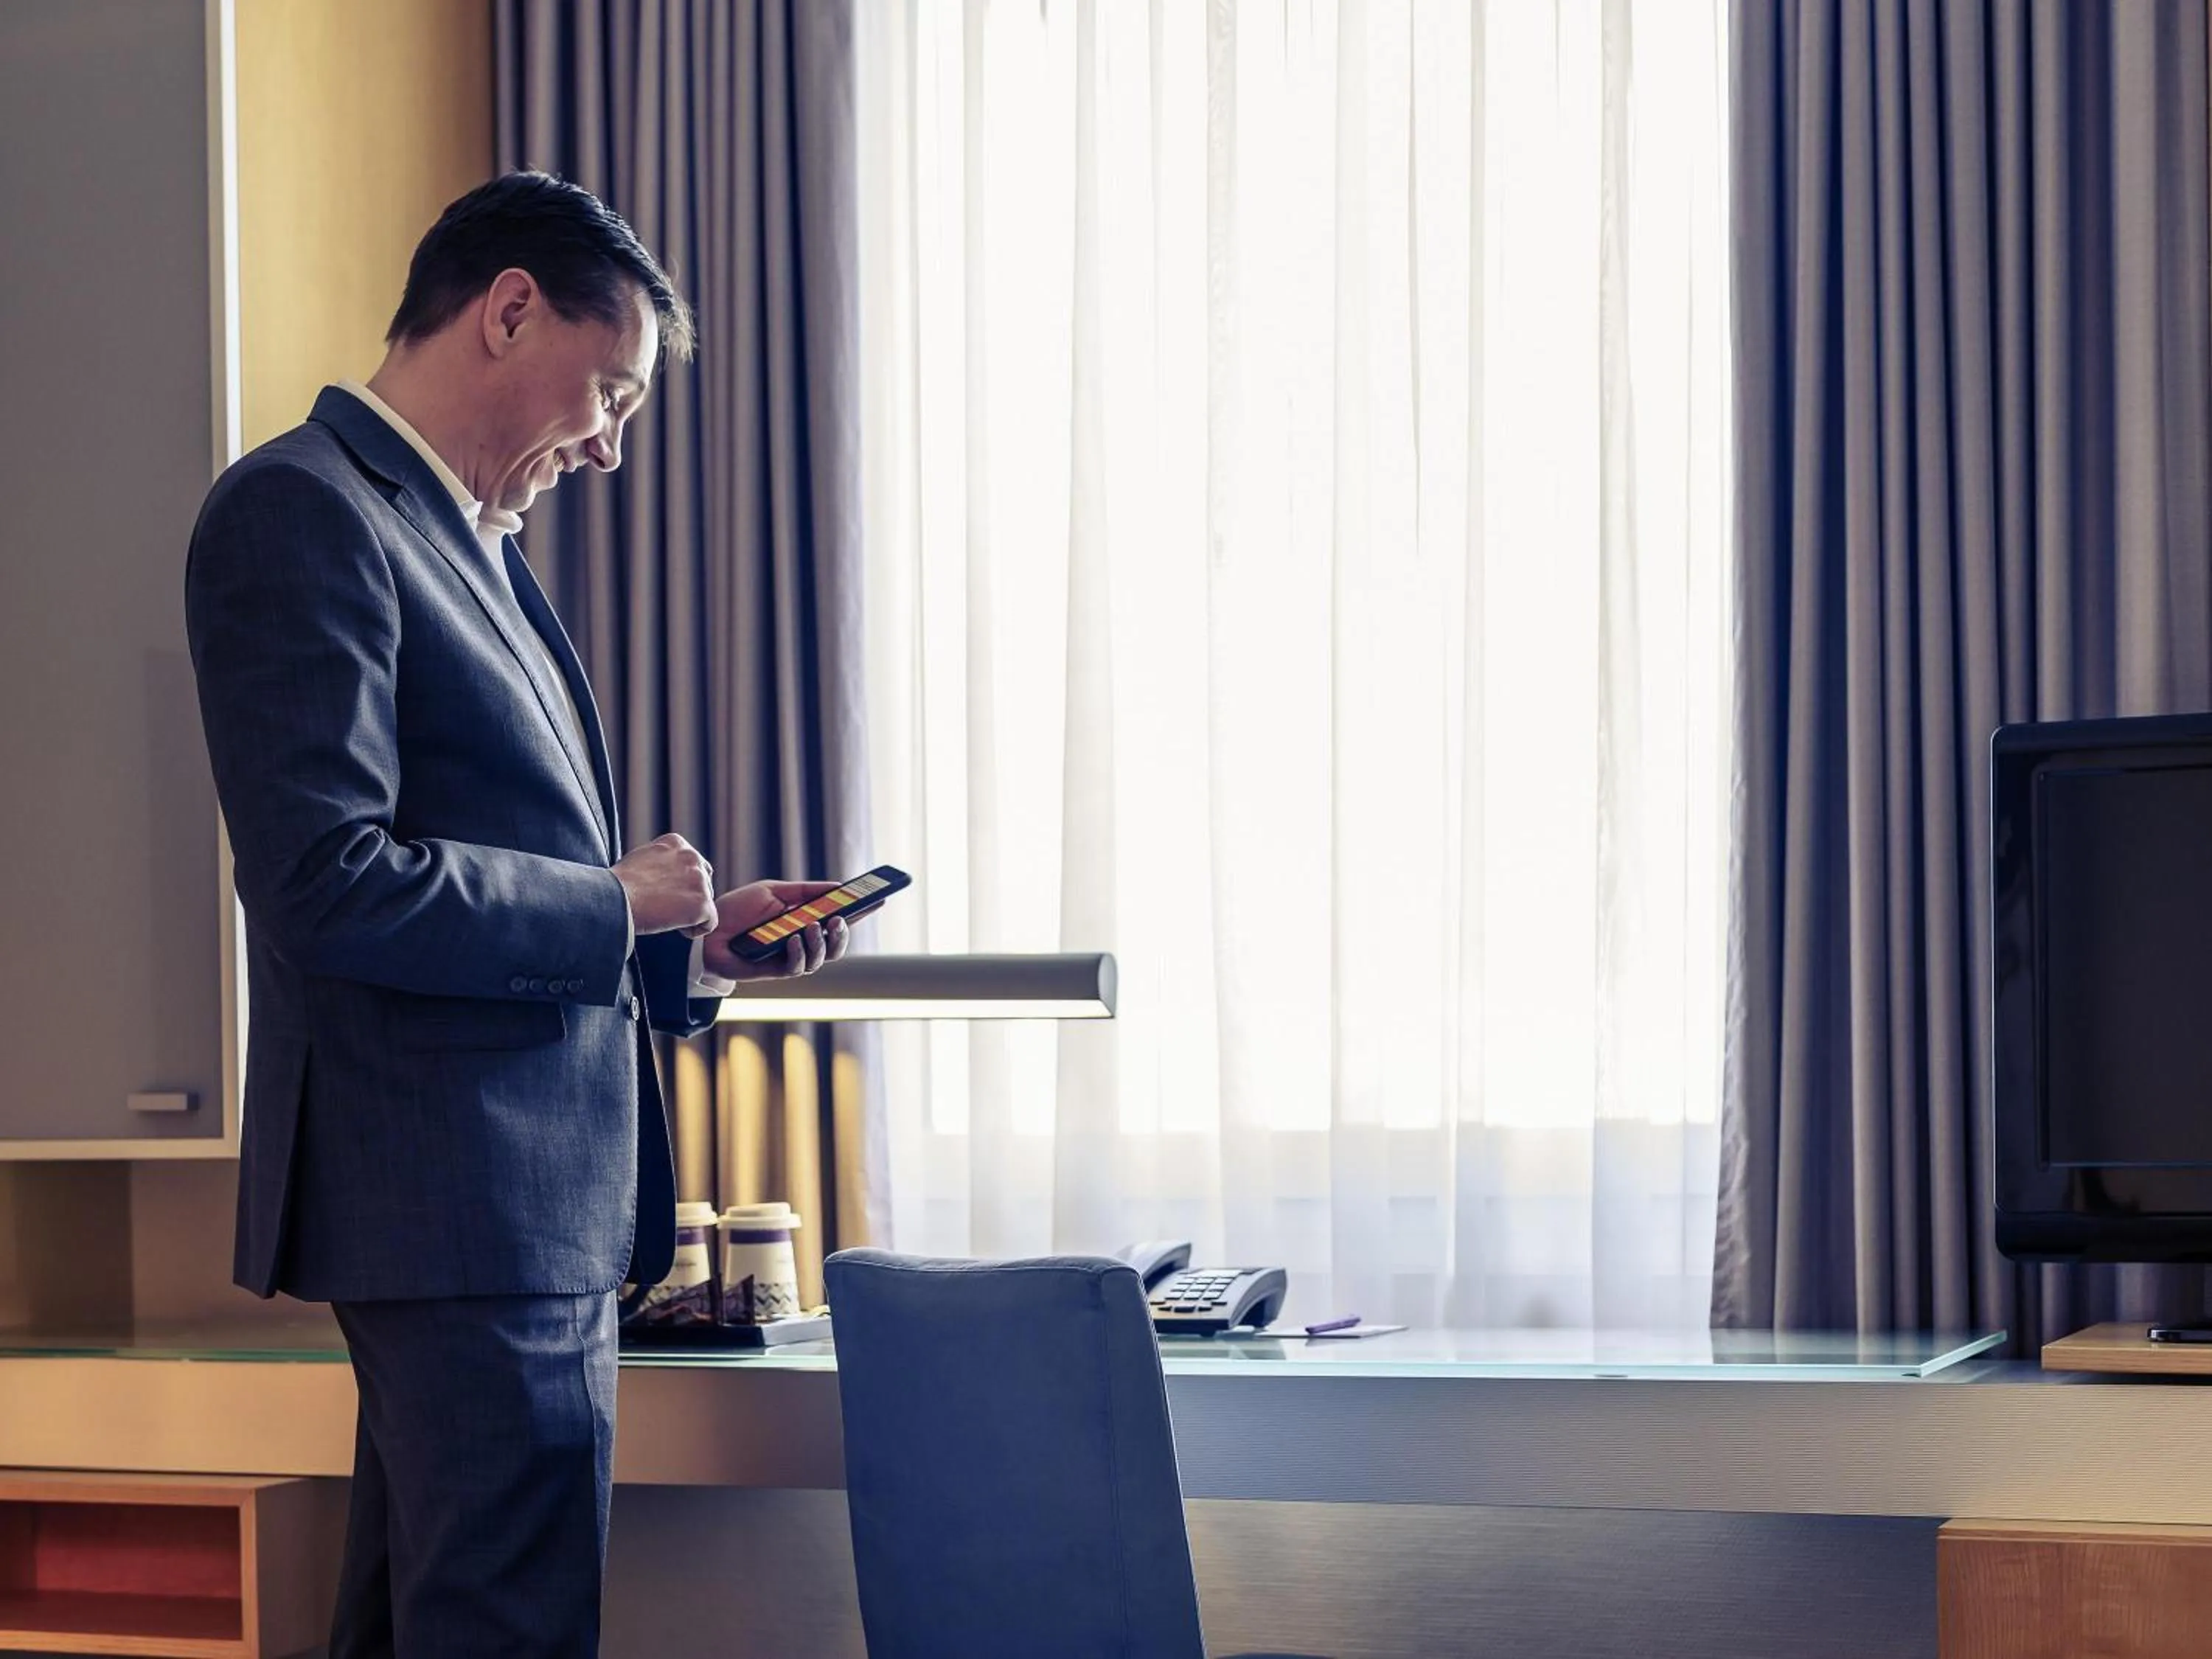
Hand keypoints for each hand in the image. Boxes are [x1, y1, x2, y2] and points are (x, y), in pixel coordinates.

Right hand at [611, 832, 716, 937]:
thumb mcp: (640, 859)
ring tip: (662, 915)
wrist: (613, 898)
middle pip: (704, 884)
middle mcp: (691, 856)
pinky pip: (709, 924)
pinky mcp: (702, 903)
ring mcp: (699, 880)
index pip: (693, 866)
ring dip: (688, 914)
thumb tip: (669, 877)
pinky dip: (693, 931)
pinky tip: (673, 927)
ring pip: (705, 904)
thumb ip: (662, 862)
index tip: (661, 894)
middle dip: (688, 899)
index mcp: (676, 843)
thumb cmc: (617, 886)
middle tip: (662, 908)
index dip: (681, 885)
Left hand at [700, 879, 866, 982]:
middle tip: (839, 919)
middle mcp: (802, 941)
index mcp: (805, 920)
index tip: (880, 899)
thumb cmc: (738, 910)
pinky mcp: (775, 971)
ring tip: (814, 927)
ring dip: (821, 942)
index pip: (840, 917)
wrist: (707, 931)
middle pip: (837, 944)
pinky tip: (793, 940)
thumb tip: (838, 887)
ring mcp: (790, 957)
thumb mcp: (773, 891)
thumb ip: (805, 891)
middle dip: (843, 933)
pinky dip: (799, 953)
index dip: (861, 911)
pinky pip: (796, 967)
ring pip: (821, 958)